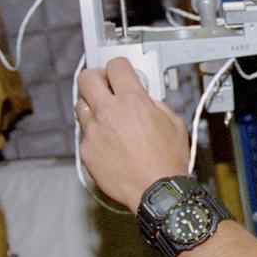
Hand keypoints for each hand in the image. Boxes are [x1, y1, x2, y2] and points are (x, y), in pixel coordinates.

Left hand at [76, 57, 189, 211]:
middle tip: (103, 83)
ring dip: (93, 105)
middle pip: (87, 78)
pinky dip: (95, 132)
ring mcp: (94, 131)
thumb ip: (156, 104)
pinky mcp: (86, 150)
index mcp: (133, 101)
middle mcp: (109, 113)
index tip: (120, 71)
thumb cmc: (167, 161)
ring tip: (106, 116)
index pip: (116, 66)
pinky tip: (109, 141)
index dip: (119, 65)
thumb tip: (146, 99)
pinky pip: (85, 132)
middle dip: (95, 76)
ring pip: (81, 105)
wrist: (156, 191)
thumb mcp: (174, 123)